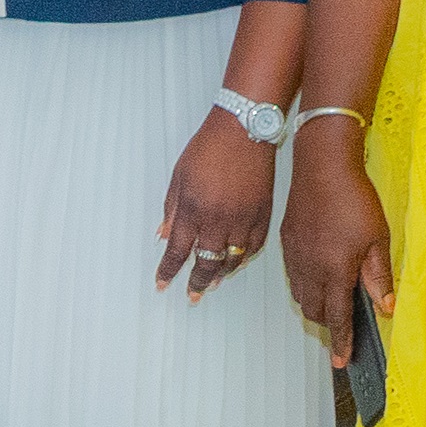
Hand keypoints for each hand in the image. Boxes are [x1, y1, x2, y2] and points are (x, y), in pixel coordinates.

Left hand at [154, 118, 276, 295]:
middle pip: (206, 263)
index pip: (177, 251)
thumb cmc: (208, 148)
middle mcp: (218, 220)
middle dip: (196, 283)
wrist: (244, 131)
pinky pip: (254, 248)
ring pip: (232, 260)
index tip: (162, 284)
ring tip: (211, 283)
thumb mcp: (178, 177)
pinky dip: (243, 259)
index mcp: (192, 210)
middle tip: (191, 295)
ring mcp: (243, 220)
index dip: (168, 271)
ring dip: (220, 274)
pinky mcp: (263, 216)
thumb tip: (164, 235)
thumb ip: (171, 209)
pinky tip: (235, 264)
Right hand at [276, 116, 391, 367]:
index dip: (342, 341)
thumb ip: (379, 276)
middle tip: (343, 330)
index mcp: (334, 270)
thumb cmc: (354, 199)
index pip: (337, 316)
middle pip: (314, 311)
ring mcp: (295, 256)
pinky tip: (318, 278)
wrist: (321, 166)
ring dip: (315, 307)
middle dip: (327, 326)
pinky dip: (305, 287)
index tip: (342, 363)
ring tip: (331, 306)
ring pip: (300, 295)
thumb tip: (386, 307)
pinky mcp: (287, 242)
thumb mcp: (377, 239)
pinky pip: (293, 276)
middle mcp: (310, 268)